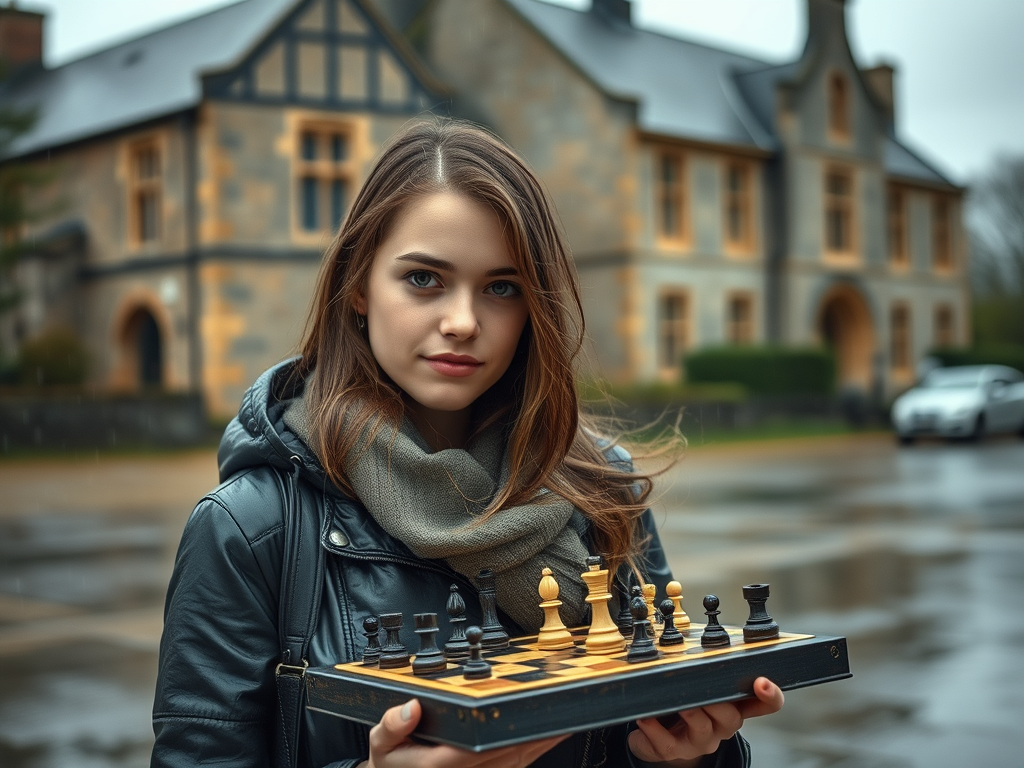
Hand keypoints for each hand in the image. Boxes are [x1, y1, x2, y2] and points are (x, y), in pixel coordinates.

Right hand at [361, 698, 568, 767]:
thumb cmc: (392, 765)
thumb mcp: (381, 746)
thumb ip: (392, 726)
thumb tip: (411, 708)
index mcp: (440, 765)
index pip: (478, 749)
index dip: (506, 735)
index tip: (526, 716)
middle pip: (507, 755)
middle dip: (533, 734)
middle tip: (558, 711)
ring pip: (517, 763)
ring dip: (540, 744)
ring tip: (563, 723)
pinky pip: (515, 767)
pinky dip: (532, 752)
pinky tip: (547, 739)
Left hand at [628, 677, 783, 766]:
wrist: (664, 740)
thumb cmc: (688, 703)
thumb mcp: (703, 685)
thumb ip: (708, 666)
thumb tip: (696, 632)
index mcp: (734, 706)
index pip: (764, 704)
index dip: (770, 695)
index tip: (762, 682)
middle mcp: (722, 725)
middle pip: (731, 717)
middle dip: (720, 702)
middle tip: (707, 688)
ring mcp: (699, 741)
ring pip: (702, 729)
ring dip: (691, 713)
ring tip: (680, 702)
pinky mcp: (674, 750)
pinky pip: (667, 743)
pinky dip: (655, 730)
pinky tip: (646, 717)